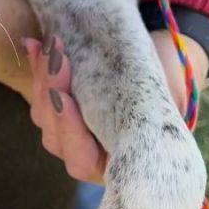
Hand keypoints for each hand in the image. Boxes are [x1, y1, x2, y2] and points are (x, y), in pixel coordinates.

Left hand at [0, 0, 208, 183]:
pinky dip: (37, 69)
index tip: (65, 98)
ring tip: (46, 45)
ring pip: (44, 115)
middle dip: (51, 93)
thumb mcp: (170, 98)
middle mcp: (90, 155)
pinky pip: (41, 95)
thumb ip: (153, 108)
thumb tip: (143, 108)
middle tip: (57, 58)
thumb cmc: (174, 89)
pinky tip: (34, 43)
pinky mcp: (61, 109)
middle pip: (55, 135)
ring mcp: (72, 133)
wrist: (168, 63)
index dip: (69, 131)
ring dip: (41, 78)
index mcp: (118, 165)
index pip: (82, 160)